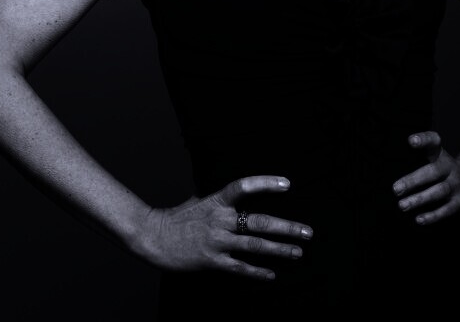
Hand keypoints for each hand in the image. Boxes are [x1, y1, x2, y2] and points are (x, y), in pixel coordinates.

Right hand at [138, 175, 313, 280]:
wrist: (152, 237)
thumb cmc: (175, 218)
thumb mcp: (196, 201)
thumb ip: (215, 200)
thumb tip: (228, 196)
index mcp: (216, 201)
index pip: (244, 186)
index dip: (265, 184)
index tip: (287, 184)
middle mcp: (220, 219)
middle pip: (260, 221)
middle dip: (287, 227)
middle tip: (307, 232)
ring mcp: (216, 241)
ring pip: (255, 245)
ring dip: (279, 250)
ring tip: (298, 252)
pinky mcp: (211, 260)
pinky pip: (239, 267)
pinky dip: (257, 272)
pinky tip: (272, 274)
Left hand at [391, 131, 459, 224]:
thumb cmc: (444, 172)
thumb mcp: (435, 160)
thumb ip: (416, 159)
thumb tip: (384, 169)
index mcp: (441, 156)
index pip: (434, 143)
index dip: (424, 140)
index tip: (411, 141)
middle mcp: (450, 169)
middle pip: (433, 171)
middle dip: (413, 180)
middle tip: (395, 189)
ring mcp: (457, 185)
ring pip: (439, 191)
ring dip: (420, 199)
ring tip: (402, 205)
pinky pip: (446, 210)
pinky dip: (432, 216)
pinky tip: (418, 219)